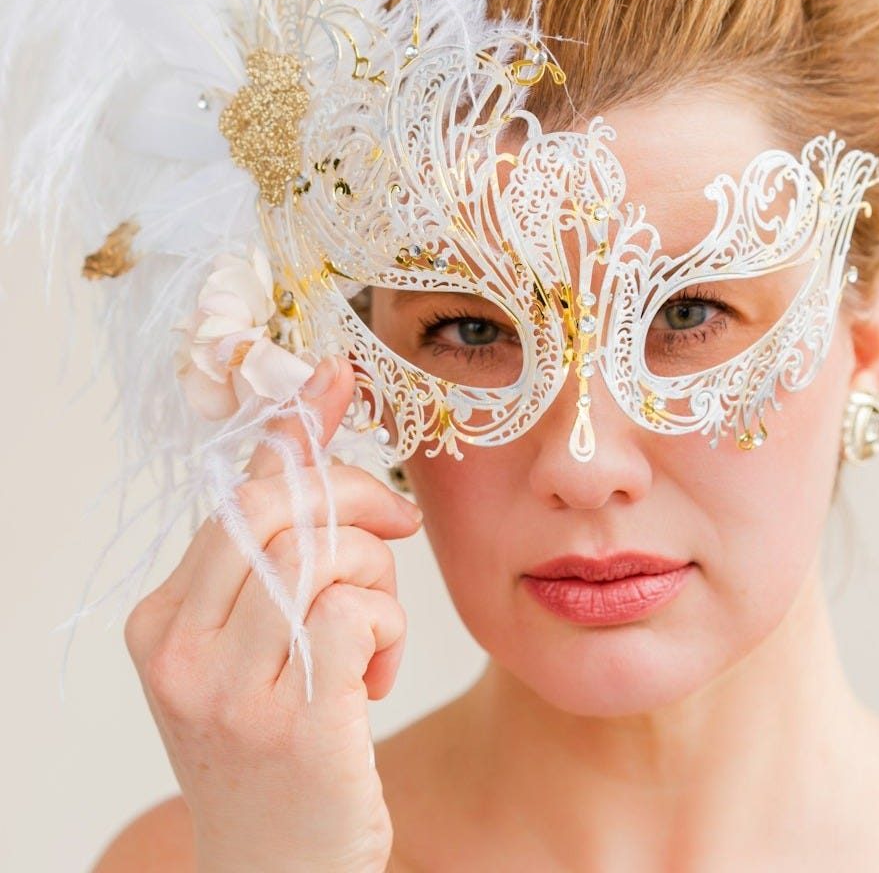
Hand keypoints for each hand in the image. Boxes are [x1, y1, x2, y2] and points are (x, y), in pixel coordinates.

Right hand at [124, 356, 420, 872]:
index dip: (296, 434)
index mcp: (160, 620)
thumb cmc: (279, 744)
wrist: (279, 871)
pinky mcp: (292, 721)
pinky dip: (388, 632)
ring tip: (371, 640)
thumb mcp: (256, 644)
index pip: (237, 497)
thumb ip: (273, 552)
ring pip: (327, 556)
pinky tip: (374, 680)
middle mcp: (177, 649)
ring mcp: (226, 689)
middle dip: (356, 500)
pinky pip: (360, 611)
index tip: (335, 377)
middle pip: (281, 511)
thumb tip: (305, 448)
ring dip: (376, 584)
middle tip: (395, 525)